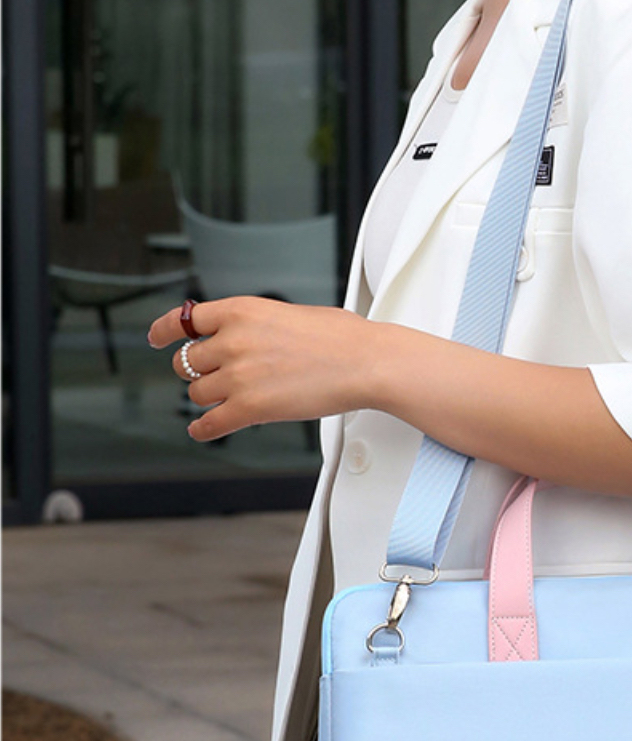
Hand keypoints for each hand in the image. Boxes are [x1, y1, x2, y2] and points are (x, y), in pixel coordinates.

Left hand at [148, 297, 372, 441]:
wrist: (365, 362)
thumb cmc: (340, 338)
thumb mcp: (286, 313)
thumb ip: (254, 324)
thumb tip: (244, 337)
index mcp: (240, 311)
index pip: (185, 320)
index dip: (164, 331)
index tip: (156, 338)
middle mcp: (232, 341)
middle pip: (187, 363)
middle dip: (199, 371)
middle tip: (214, 377)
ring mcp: (238, 376)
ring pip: (198, 394)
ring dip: (210, 398)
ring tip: (229, 400)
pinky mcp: (250, 408)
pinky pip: (210, 423)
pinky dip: (202, 429)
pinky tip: (202, 430)